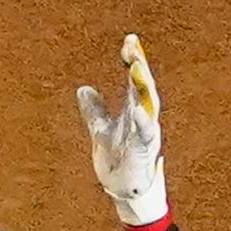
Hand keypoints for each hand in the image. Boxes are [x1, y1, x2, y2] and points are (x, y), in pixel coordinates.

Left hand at [76, 34, 168, 226]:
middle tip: (132, 47)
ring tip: (135, 67)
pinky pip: (145, 134)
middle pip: (143, 86)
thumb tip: (83, 89)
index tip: (129, 40)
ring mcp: (145, 133)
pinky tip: (138, 108)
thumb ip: (94, 110)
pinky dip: (142, 121)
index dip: (133, 60)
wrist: (123, 189)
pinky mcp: (143, 151)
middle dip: (139, 66)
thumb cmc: (117, 158)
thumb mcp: (100, 130)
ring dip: (142, 86)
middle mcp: (142, 118)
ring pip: (148, 104)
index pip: (133, 80)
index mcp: (133, 110)